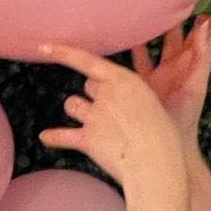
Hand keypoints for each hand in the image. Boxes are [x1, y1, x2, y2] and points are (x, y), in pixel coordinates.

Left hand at [40, 46, 191, 210]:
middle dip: (93, 95)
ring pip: (73, 105)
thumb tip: (129, 112)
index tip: (44, 48)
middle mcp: (106, 94)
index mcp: (125, 81)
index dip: (63, 53)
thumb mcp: (157, 107)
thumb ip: (138, 103)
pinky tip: (46, 138)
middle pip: (88, 86)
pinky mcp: (86, 139)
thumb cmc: (166, 137)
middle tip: (109, 110)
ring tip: (90, 123)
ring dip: (78, 111)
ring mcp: (94, 116)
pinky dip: (54, 137)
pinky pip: (62, 136)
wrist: (156, 163)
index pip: (87, 61)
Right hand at [133, 12, 210, 165]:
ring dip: (160, 25)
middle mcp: (181, 64)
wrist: (168, 145)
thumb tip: (204, 26)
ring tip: (154, 4)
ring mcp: (164, 72)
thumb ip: (200, 57)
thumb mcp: (194, 85)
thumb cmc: (185, 118)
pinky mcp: (147, 81)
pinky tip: (126, 35)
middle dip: (186, 12)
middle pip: (186, 32)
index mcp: (196, 62)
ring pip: (162, 42)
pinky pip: (141, 59)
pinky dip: (136, 47)